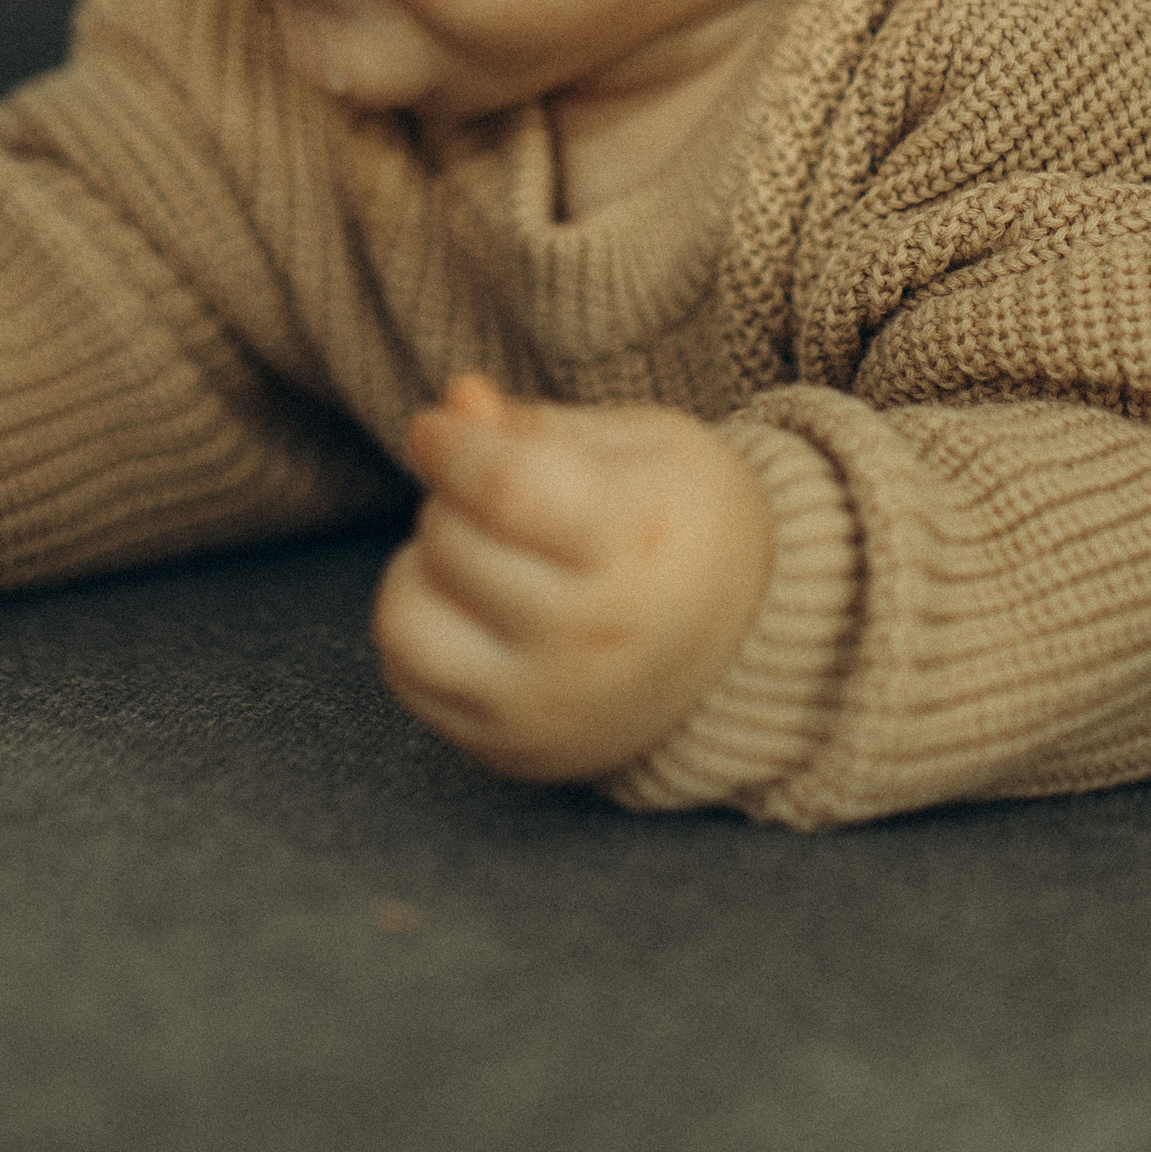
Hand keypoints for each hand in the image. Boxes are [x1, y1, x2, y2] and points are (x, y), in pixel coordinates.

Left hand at [373, 375, 773, 782]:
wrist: (744, 645)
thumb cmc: (682, 521)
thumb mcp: (639, 446)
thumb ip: (538, 428)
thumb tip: (455, 404)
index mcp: (639, 539)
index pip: (504, 488)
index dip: (452, 446)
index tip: (439, 429)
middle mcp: (594, 636)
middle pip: (452, 541)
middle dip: (451, 497)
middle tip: (498, 498)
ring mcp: (549, 703)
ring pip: (406, 618)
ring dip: (423, 569)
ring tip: (476, 557)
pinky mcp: (510, 747)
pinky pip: (406, 676)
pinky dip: (419, 627)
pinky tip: (470, 608)